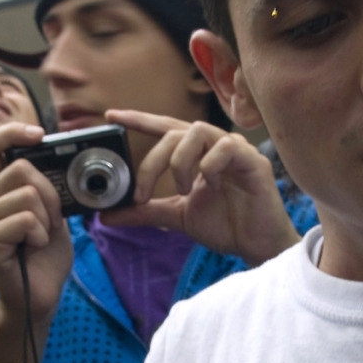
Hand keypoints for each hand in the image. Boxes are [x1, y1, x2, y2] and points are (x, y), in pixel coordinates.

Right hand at [0, 121, 73, 328]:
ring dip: (46, 221)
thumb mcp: (52, 216)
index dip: (12, 132)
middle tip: (50, 223)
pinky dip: (40, 236)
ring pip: (28, 196)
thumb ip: (47, 189)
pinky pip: (25, 220)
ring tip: (38, 241)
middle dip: (49, 195)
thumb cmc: (44, 259)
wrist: (40, 297)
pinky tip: (32, 250)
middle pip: (21, 168)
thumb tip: (58, 163)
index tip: (39, 135)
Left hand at [100, 110, 299, 265]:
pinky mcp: (253, 161)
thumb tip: (107, 216)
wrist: (255, 246)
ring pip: (197, 131)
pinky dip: (210, 166)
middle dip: (152, 161)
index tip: (111, 116)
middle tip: (141, 192)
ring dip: (180, 161)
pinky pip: (226, 147)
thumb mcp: (176, 217)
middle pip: (174, 132)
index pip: (165, 128)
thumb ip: (145, 211)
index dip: (139, 119)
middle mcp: (215, 145)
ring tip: (183, 191)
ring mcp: (235, 150)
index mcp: (197, 154)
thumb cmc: (225, 226)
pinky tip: (212, 187)